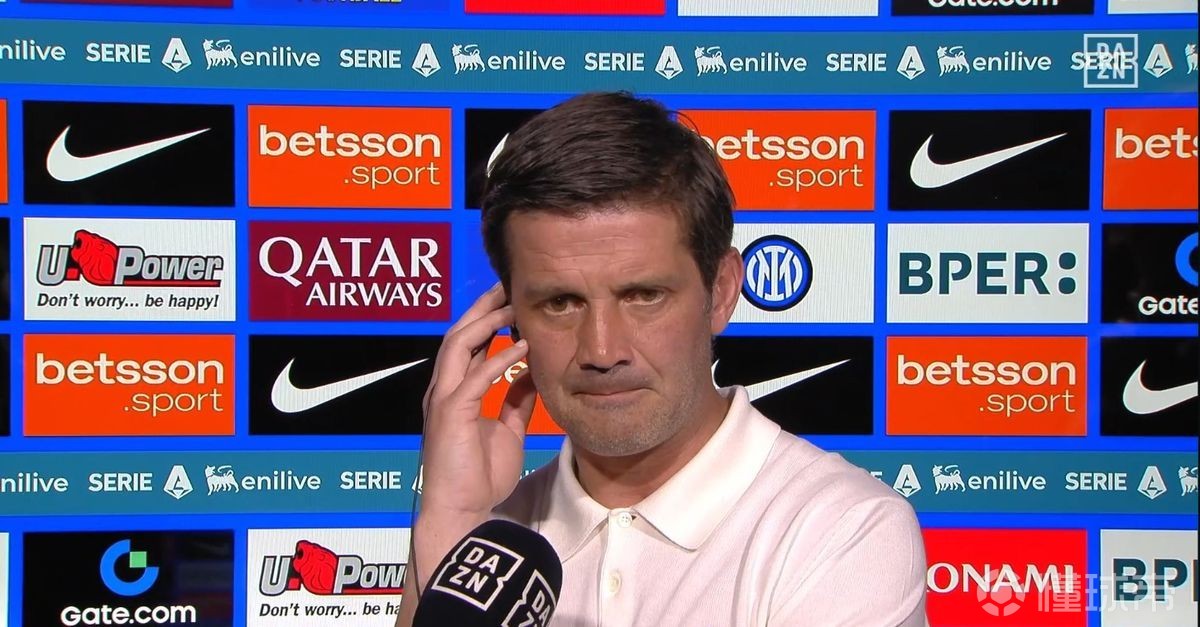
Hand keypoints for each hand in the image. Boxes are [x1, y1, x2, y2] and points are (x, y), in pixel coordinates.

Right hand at [418, 282, 538, 519]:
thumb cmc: (479, 478)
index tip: (509, 299)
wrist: (462, 513)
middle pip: (458, 334)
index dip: (485, 319)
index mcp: (454, 393)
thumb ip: (516, 401)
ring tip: (513, 307)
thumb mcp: (507, 430)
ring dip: (486, 322)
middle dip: (481, 307)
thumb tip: (532, 374)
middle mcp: (443, 390)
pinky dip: (499, 359)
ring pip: (458, 345)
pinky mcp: (450, 414)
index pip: (467, 344)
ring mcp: (443, 400)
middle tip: (506, 285)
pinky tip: (521, 346)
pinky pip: (475, 378)